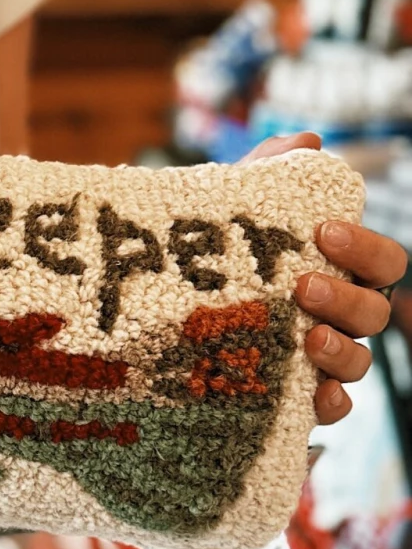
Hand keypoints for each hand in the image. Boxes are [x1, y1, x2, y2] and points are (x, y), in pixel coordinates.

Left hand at [243, 131, 407, 424]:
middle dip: (347, 297)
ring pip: (360, 361)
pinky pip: (333, 408)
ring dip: (342, 347)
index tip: (323, 231)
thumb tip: (307, 140)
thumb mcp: (234, 218)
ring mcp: (323, 362)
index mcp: (340, 274)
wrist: (165, 322)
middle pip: (376, 312)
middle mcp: (340, 319)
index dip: (364, 247)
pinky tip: (314, 396)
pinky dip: (331, 402)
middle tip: (303, 285)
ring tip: (306, 335)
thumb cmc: (219, 263)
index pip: (383, 262)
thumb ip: (267, 175)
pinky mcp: (298, 400)